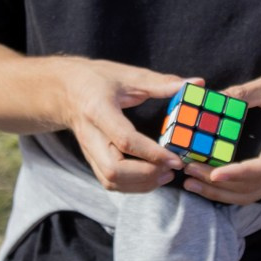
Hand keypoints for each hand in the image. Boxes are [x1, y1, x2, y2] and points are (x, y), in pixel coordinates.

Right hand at [54, 57, 187, 192]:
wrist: (64, 90)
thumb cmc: (97, 78)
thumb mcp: (129, 75)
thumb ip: (162, 83)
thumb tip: (196, 83)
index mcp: (98, 110)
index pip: (125, 140)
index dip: (152, 153)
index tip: (176, 158)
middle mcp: (91, 136)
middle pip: (114, 170)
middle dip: (146, 175)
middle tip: (171, 168)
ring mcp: (89, 151)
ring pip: (111, 181)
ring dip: (141, 184)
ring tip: (166, 175)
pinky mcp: (92, 159)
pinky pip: (110, 182)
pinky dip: (132, 185)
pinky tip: (152, 177)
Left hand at [183, 72, 260, 204]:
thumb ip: (246, 93)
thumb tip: (213, 97)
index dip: (238, 174)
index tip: (213, 173)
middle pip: (251, 188)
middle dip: (217, 185)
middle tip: (188, 171)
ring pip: (251, 195)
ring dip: (220, 193)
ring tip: (191, 184)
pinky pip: (253, 191)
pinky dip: (230, 192)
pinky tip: (209, 184)